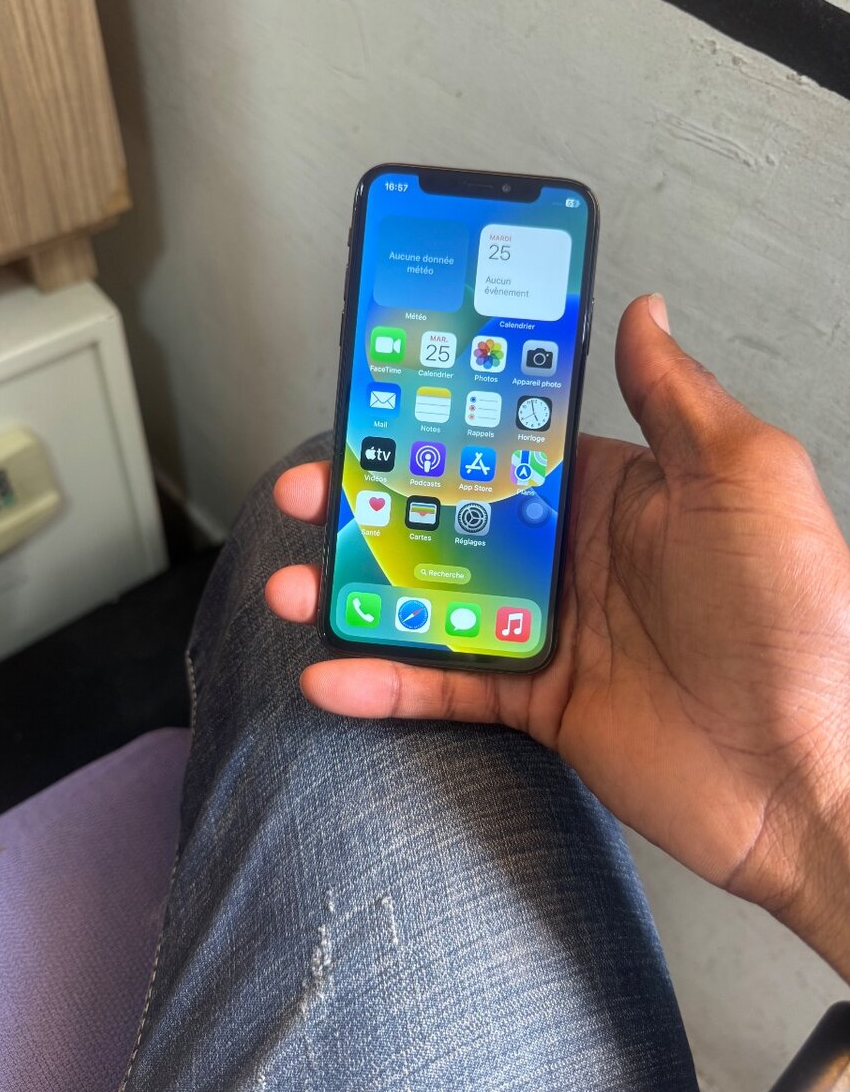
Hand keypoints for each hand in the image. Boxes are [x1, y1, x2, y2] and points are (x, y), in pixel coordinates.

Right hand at [267, 295, 849, 976]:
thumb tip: (645, 314)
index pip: (507, 438)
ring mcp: (549, 628)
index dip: (441, 415)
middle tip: (309, 489)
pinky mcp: (537, 701)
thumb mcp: (747, 482)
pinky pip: (447, 685)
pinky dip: (385, 681)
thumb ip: (678, 398)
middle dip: (370, 502)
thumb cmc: (799, 622)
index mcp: (615, 491)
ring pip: (429, 597)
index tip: (379, 393)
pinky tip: (331, 672)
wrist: (805, 777)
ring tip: (293, 582)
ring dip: (355, 590)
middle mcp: (573, 552)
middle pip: (447, 515)